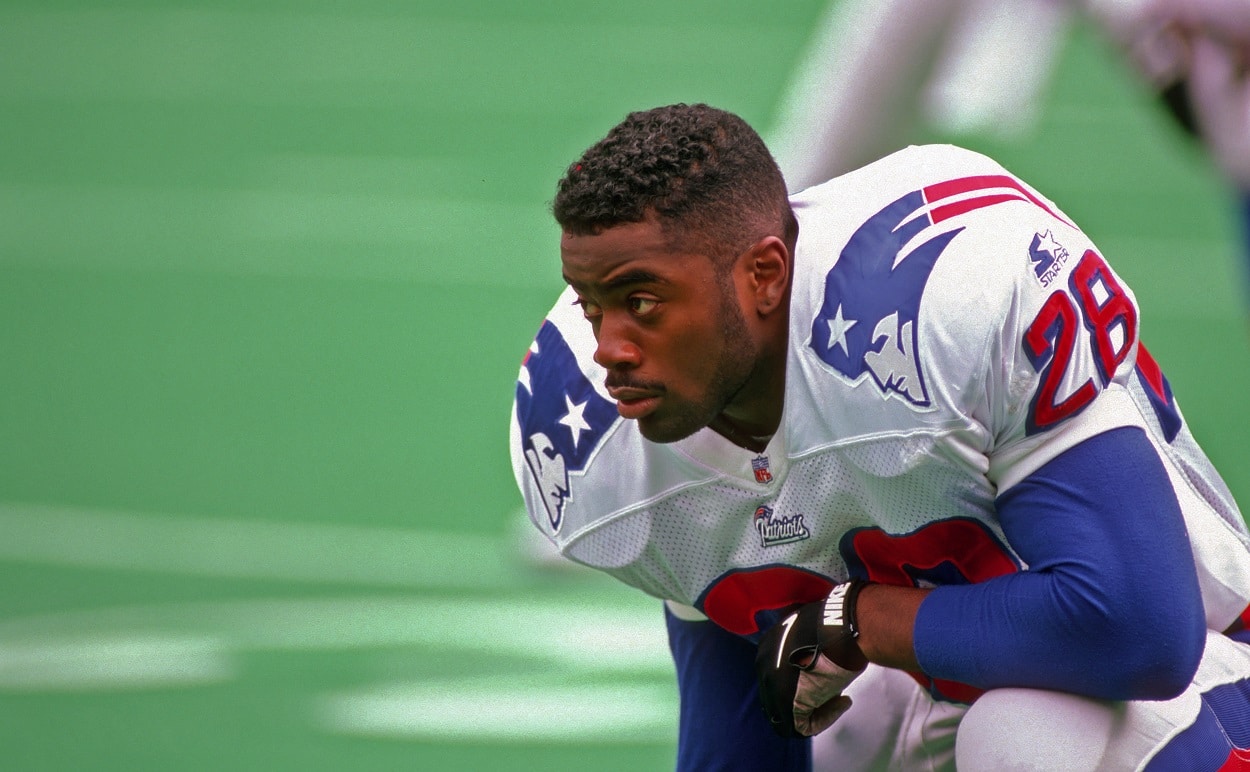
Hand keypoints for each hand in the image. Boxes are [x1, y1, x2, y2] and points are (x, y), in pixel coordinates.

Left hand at [754, 580, 869, 737]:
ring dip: (814, 712)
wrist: (842, 625)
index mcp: (768, 647)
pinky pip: (800, 727)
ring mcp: (771, 684)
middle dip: (804, 700)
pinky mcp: (785, 703)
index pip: (777, 676)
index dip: (802, 683)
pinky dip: (824, 720)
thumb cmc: (836, 624)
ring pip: (786, 716)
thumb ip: (805, 644)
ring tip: (838, 700)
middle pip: (778, 697)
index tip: (825, 678)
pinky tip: (843, 701)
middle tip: (831, 694)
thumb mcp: (813, 631)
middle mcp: (763, 665)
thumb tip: (815, 657)